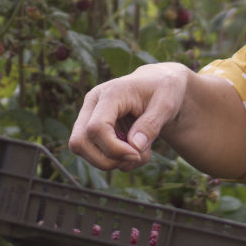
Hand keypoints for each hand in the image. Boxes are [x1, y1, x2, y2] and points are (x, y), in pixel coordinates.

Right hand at [69, 62, 192, 171]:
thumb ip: (151, 124)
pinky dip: (114, 161)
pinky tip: (133, 150)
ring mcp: (89, 115)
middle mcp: (93, 103)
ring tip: (139, 152)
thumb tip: (135, 146)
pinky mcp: (92, 127)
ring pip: (82, 150)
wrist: (159, 84)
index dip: (114, 149)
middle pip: (80, 142)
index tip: (137, 154)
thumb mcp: (166, 104)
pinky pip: (93, 153)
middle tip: (135, 157)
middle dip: (107, 160)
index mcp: (110, 93)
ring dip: (112, 161)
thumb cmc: (164, 90)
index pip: (96, 128)